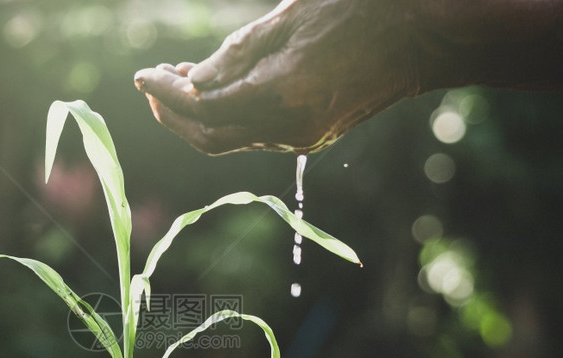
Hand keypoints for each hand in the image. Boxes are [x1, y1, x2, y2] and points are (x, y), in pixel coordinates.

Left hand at [134, 0, 421, 154]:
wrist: (421, 37)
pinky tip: (217, 90)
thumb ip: (236, 56)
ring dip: (198, 116)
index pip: (202, 108)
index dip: (165, 96)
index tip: (141, 77)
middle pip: (210, 137)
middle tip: (152, 83)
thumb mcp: (287, 20)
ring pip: (231, 139)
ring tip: (177, 80)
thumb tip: (192, 82)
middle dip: (173, 114)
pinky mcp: (309, 138)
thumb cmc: (356, 12)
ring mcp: (300, 139)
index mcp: (280, 96)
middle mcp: (287, 129)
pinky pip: (255, 134)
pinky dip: (227, 116)